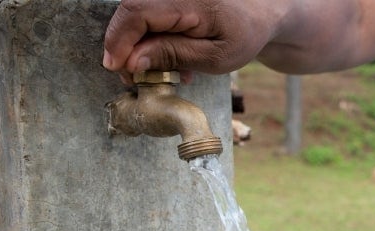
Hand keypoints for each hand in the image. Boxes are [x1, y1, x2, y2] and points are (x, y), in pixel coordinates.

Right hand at [102, 0, 281, 78]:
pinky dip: (149, 39)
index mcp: (190, 0)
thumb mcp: (214, 57)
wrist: (257, 14)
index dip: (119, 40)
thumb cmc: (242, 35)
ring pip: (135, 15)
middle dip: (125, 47)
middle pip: (130, 12)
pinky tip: (168, 59)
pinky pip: (146, 15)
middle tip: (134, 78)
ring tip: (158, 71)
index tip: (117, 68)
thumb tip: (132, 61)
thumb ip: (173, 55)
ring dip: (138, 46)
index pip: (137, 12)